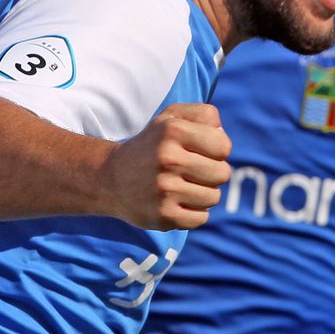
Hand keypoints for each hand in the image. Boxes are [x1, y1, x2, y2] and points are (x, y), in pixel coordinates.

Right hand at [101, 103, 230, 229]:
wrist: (111, 179)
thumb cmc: (152, 146)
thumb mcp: (171, 118)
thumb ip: (204, 115)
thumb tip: (222, 136)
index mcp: (173, 131)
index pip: (223, 147)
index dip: (217, 150)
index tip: (200, 152)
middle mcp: (168, 159)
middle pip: (223, 174)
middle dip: (212, 173)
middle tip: (191, 171)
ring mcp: (165, 190)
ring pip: (213, 197)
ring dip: (203, 193)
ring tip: (182, 186)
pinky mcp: (163, 216)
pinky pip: (201, 218)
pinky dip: (193, 212)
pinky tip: (176, 203)